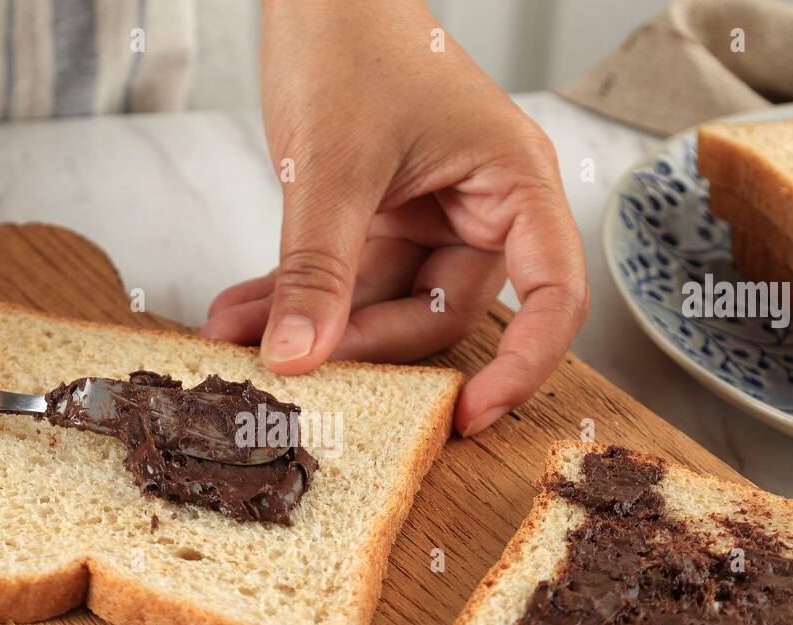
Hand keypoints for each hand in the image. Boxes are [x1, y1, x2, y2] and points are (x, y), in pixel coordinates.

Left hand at [203, 0, 587, 436]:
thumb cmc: (351, 40)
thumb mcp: (331, 166)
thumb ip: (317, 269)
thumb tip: (298, 358)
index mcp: (514, 183)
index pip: (553, 295)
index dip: (524, 366)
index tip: (470, 417)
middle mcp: (483, 208)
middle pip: (443, 313)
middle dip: (364, 343)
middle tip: (295, 365)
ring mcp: (430, 216)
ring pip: (384, 304)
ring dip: (313, 324)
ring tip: (239, 334)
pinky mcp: (382, 218)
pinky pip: (348, 279)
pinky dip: (299, 297)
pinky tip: (242, 315)